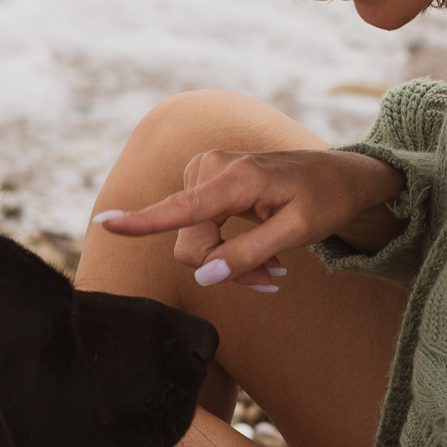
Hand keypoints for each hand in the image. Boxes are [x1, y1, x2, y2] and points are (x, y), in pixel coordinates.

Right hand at [96, 144, 402, 290]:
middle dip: (224, 268)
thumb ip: (249, 254)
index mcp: (236, 178)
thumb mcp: (297, 232)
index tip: (106, 224)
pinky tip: (262, 257)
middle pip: (191, 242)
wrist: (341, 174)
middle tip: (272, 278)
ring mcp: (205, 172)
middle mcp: (211, 168)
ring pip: (194, 241)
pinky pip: (199, 229)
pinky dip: (226, 249)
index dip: (143, 221)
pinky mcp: (206, 182)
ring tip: (272, 266)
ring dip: (228, 262)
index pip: (182, 207)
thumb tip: (204, 277)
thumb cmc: (325, 199)